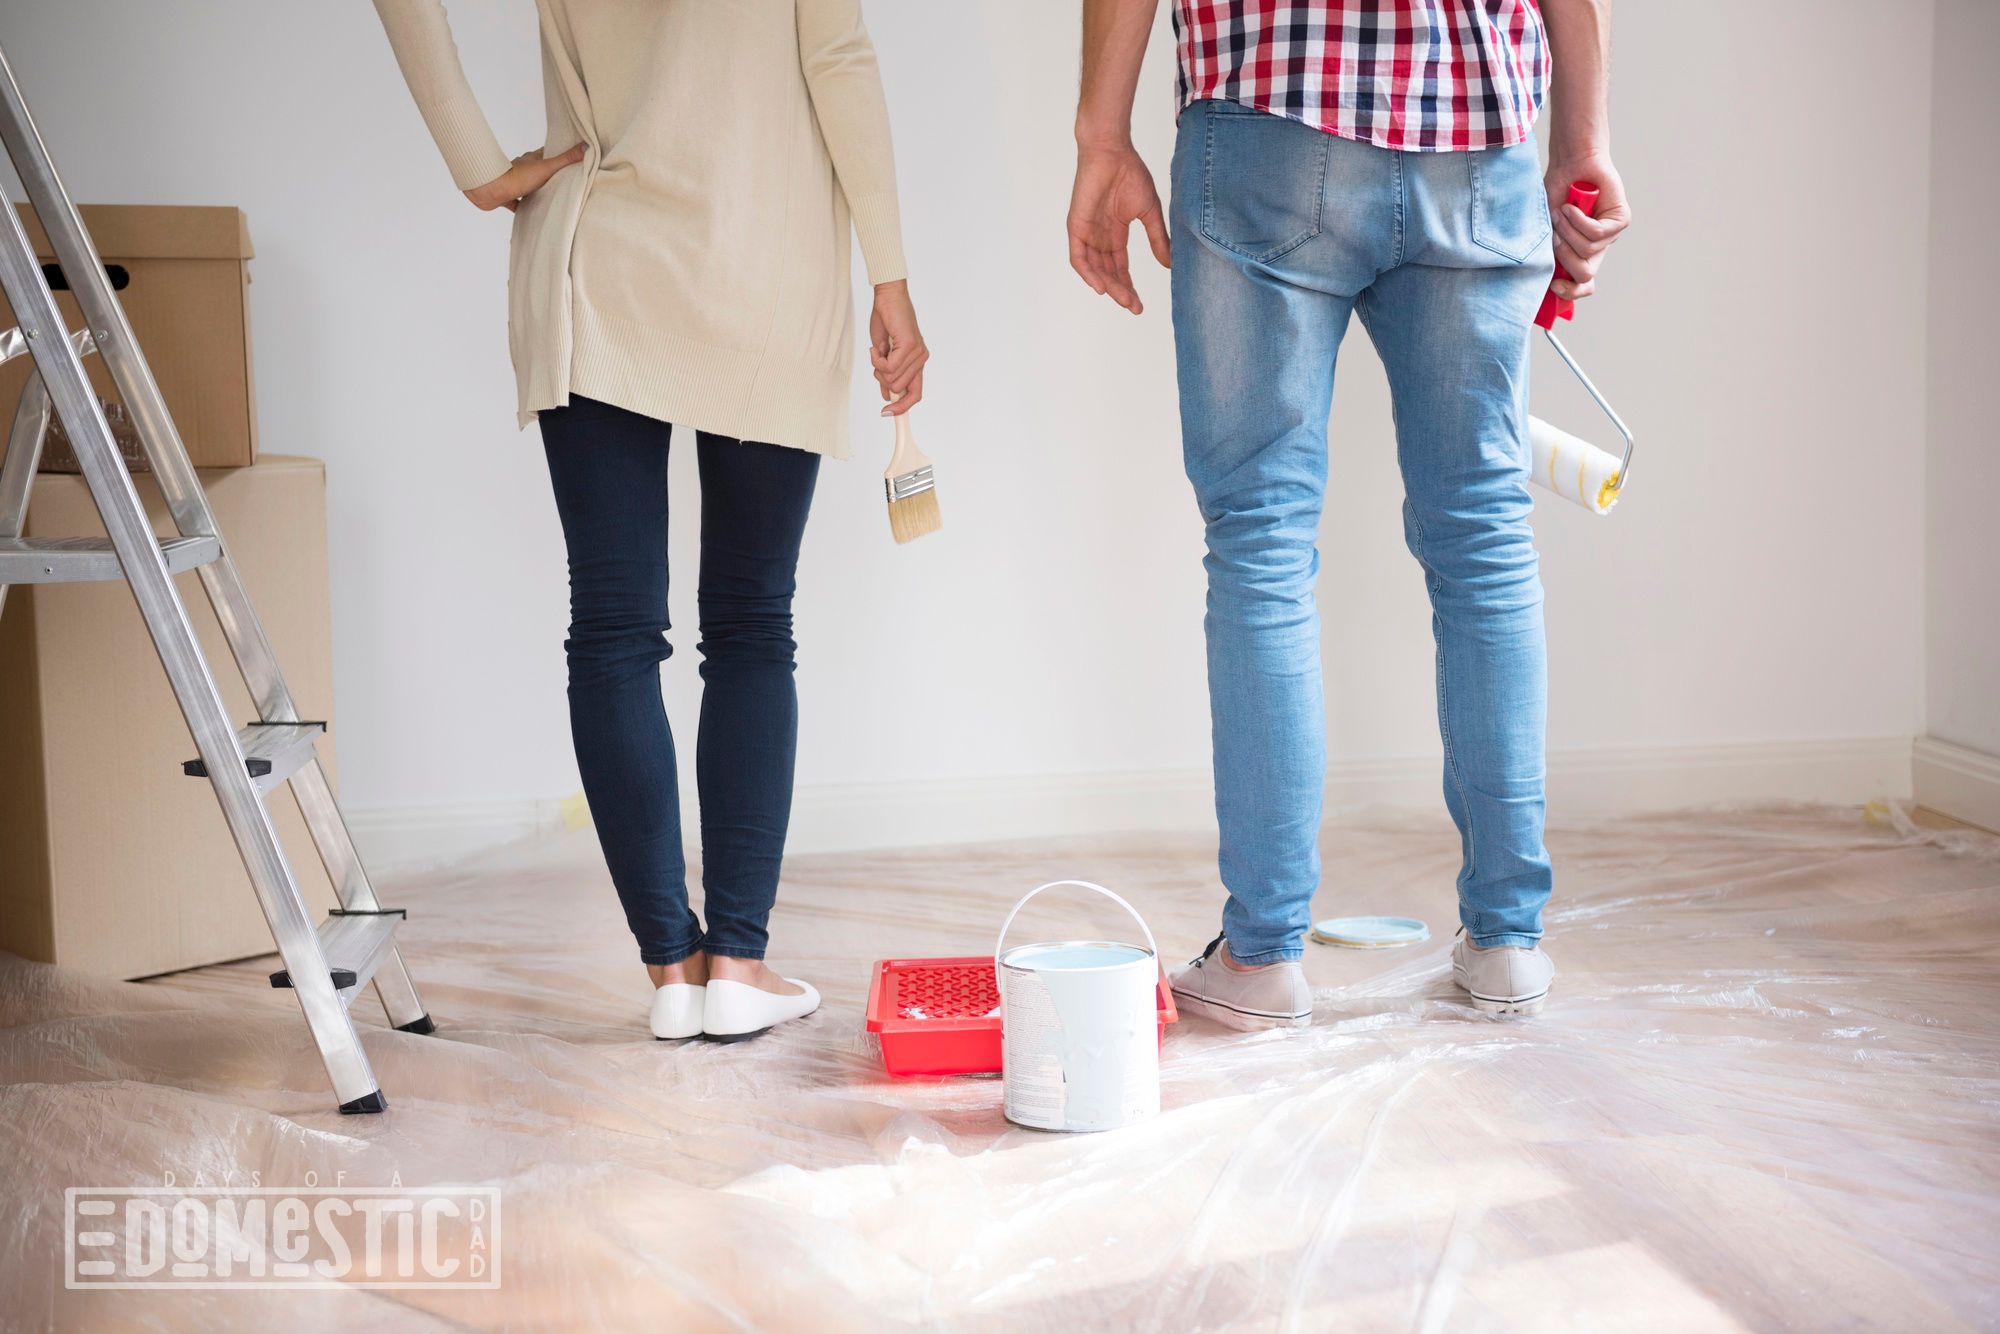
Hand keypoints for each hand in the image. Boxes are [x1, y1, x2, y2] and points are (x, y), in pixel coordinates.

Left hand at [464, 143, 586, 212]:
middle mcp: (523, 169)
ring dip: (538, 190)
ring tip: (552, 196)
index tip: (570, 157)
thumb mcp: (547, 167)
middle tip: (564, 179)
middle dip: (551, 174)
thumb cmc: (518, 177)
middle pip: (539, 170)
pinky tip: (532, 211)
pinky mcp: (507, 197)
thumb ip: (566, 159)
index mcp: (532, 159)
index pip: (547, 154)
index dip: (558, 154)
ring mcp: (514, 182)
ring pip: (529, 185)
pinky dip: (525, 206)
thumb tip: (585, 146)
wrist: (491, 190)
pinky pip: (518, 202)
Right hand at [869, 280, 927, 414]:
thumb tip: (886, 395)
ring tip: (877, 349)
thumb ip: (887, 374)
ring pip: (891, 379)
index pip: (915, 395)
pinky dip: (877, 360)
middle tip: (876, 360)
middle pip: (897, 389)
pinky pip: (889, 367)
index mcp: (916, 363)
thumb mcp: (884, 353)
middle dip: (880, 378)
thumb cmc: (885, 321)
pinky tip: (876, 347)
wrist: (888, 298)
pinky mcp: (909, 347)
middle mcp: (920, 360)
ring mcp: (917, 354)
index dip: (902, 408)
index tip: (886, 414)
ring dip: (877, 367)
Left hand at [1067, 141, 1170, 313]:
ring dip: (1109, 286)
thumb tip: (1169, 265)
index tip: (1140, 305)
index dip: (1129, 286)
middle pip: (1108, 273)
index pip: (1120, 267)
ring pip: (1095, 269)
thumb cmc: (1130, 174)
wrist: (1112, 151)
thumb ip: (1157, 239)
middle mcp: (1100, 237)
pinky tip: (1101, 287)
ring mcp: (1087, 233)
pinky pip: (1079, 258)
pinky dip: (1088, 274)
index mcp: (1115, 234)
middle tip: (1134, 307)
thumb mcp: (1149, 212)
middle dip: (1121, 291)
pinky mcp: (1076, 227)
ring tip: (1124, 300)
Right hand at [1545, 155, 1630, 302]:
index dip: (1569, 292)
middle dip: (1564, 256)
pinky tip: (1573, 207)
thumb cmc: (1556, 193)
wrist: (1570, 163)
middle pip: (1585, 274)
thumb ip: (1547, 251)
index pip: (1582, 286)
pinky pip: (1598, 233)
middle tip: (1555, 235)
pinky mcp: (1621, 220)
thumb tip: (1547, 278)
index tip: (1554, 284)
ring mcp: (1611, 235)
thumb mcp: (1545, 228)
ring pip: (1588, 251)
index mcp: (1578, 255)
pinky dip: (1580, 220)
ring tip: (1562, 212)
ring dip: (1568, 230)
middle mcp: (1597, 248)